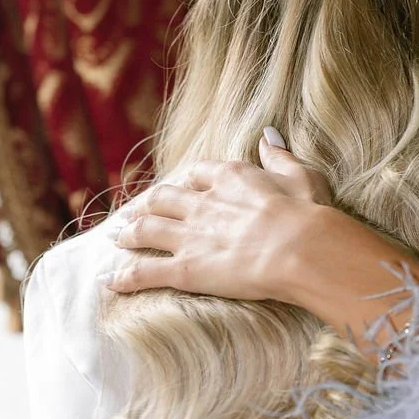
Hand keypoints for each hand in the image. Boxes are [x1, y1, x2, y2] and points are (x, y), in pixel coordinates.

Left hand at [104, 130, 332, 302]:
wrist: (301, 248)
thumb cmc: (308, 214)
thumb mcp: (301, 176)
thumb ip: (280, 157)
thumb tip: (268, 137)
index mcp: (229, 178)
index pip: (197, 175)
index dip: (187, 183)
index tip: (182, 187)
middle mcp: (202, 204)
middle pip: (163, 200)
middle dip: (147, 205)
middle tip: (137, 212)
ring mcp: (190, 237)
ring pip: (147, 230)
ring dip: (130, 234)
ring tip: (119, 238)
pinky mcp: (185, 269)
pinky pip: (146, 273)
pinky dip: (124, 278)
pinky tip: (110, 282)